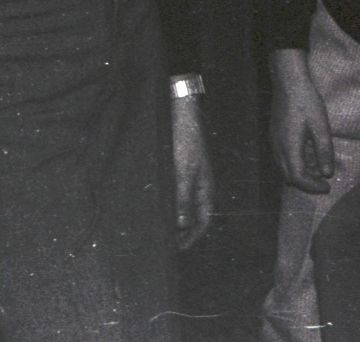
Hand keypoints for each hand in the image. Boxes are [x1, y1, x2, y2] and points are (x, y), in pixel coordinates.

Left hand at [171, 95, 214, 249]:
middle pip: (192, 215)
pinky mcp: (178, 168)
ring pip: (182, 204)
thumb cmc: (184, 139)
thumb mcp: (182, 171)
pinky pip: (174, 192)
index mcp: (205, 188)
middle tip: (163, 243)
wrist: (179, 110)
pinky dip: (166, 202)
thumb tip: (180, 224)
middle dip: (180, 231)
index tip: (175, 250)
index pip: (202, 221)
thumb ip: (182, 198)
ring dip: (172, 217)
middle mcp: (198, 185)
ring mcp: (189, 176)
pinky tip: (154, 204)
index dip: (190, 238)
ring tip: (156, 227)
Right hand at [268, 48, 334, 193]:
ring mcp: (273, 141)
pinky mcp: (274, 135)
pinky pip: (282, 157)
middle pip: (289, 176)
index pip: (297, 177)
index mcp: (289, 147)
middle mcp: (278, 148)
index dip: (312, 186)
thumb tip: (327, 174)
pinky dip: (295, 162)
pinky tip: (308, 154)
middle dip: (306, 183)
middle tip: (323, 183)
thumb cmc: (306, 102)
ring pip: (284, 167)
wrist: (288, 82)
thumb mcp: (320, 126)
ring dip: (300, 172)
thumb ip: (324, 151)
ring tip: (318, 168)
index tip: (327, 187)